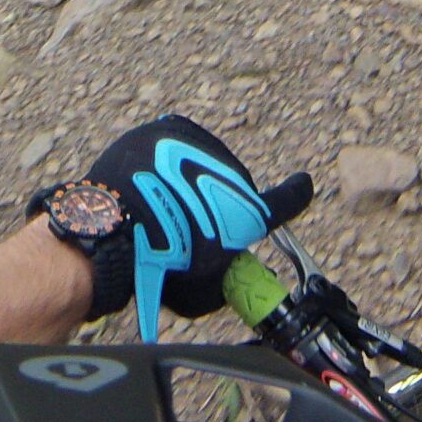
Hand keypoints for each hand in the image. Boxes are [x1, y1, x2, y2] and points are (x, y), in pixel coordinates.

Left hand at [85, 115, 311, 340]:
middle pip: (230, 187)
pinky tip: (154, 172)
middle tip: (186, 224)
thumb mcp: (202, 293)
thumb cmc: (161, 265)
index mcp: (249, 212)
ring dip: (189, 177)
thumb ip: (224, 281)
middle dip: (214, 203)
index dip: (296, 196)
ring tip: (161, 200)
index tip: (303, 185)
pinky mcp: (172, 129)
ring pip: (202, 161)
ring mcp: (203, 145)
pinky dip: (169, 155)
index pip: (286, 203)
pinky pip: (178, 140)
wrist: (118, 226)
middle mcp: (233, 173)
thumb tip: (232, 276)